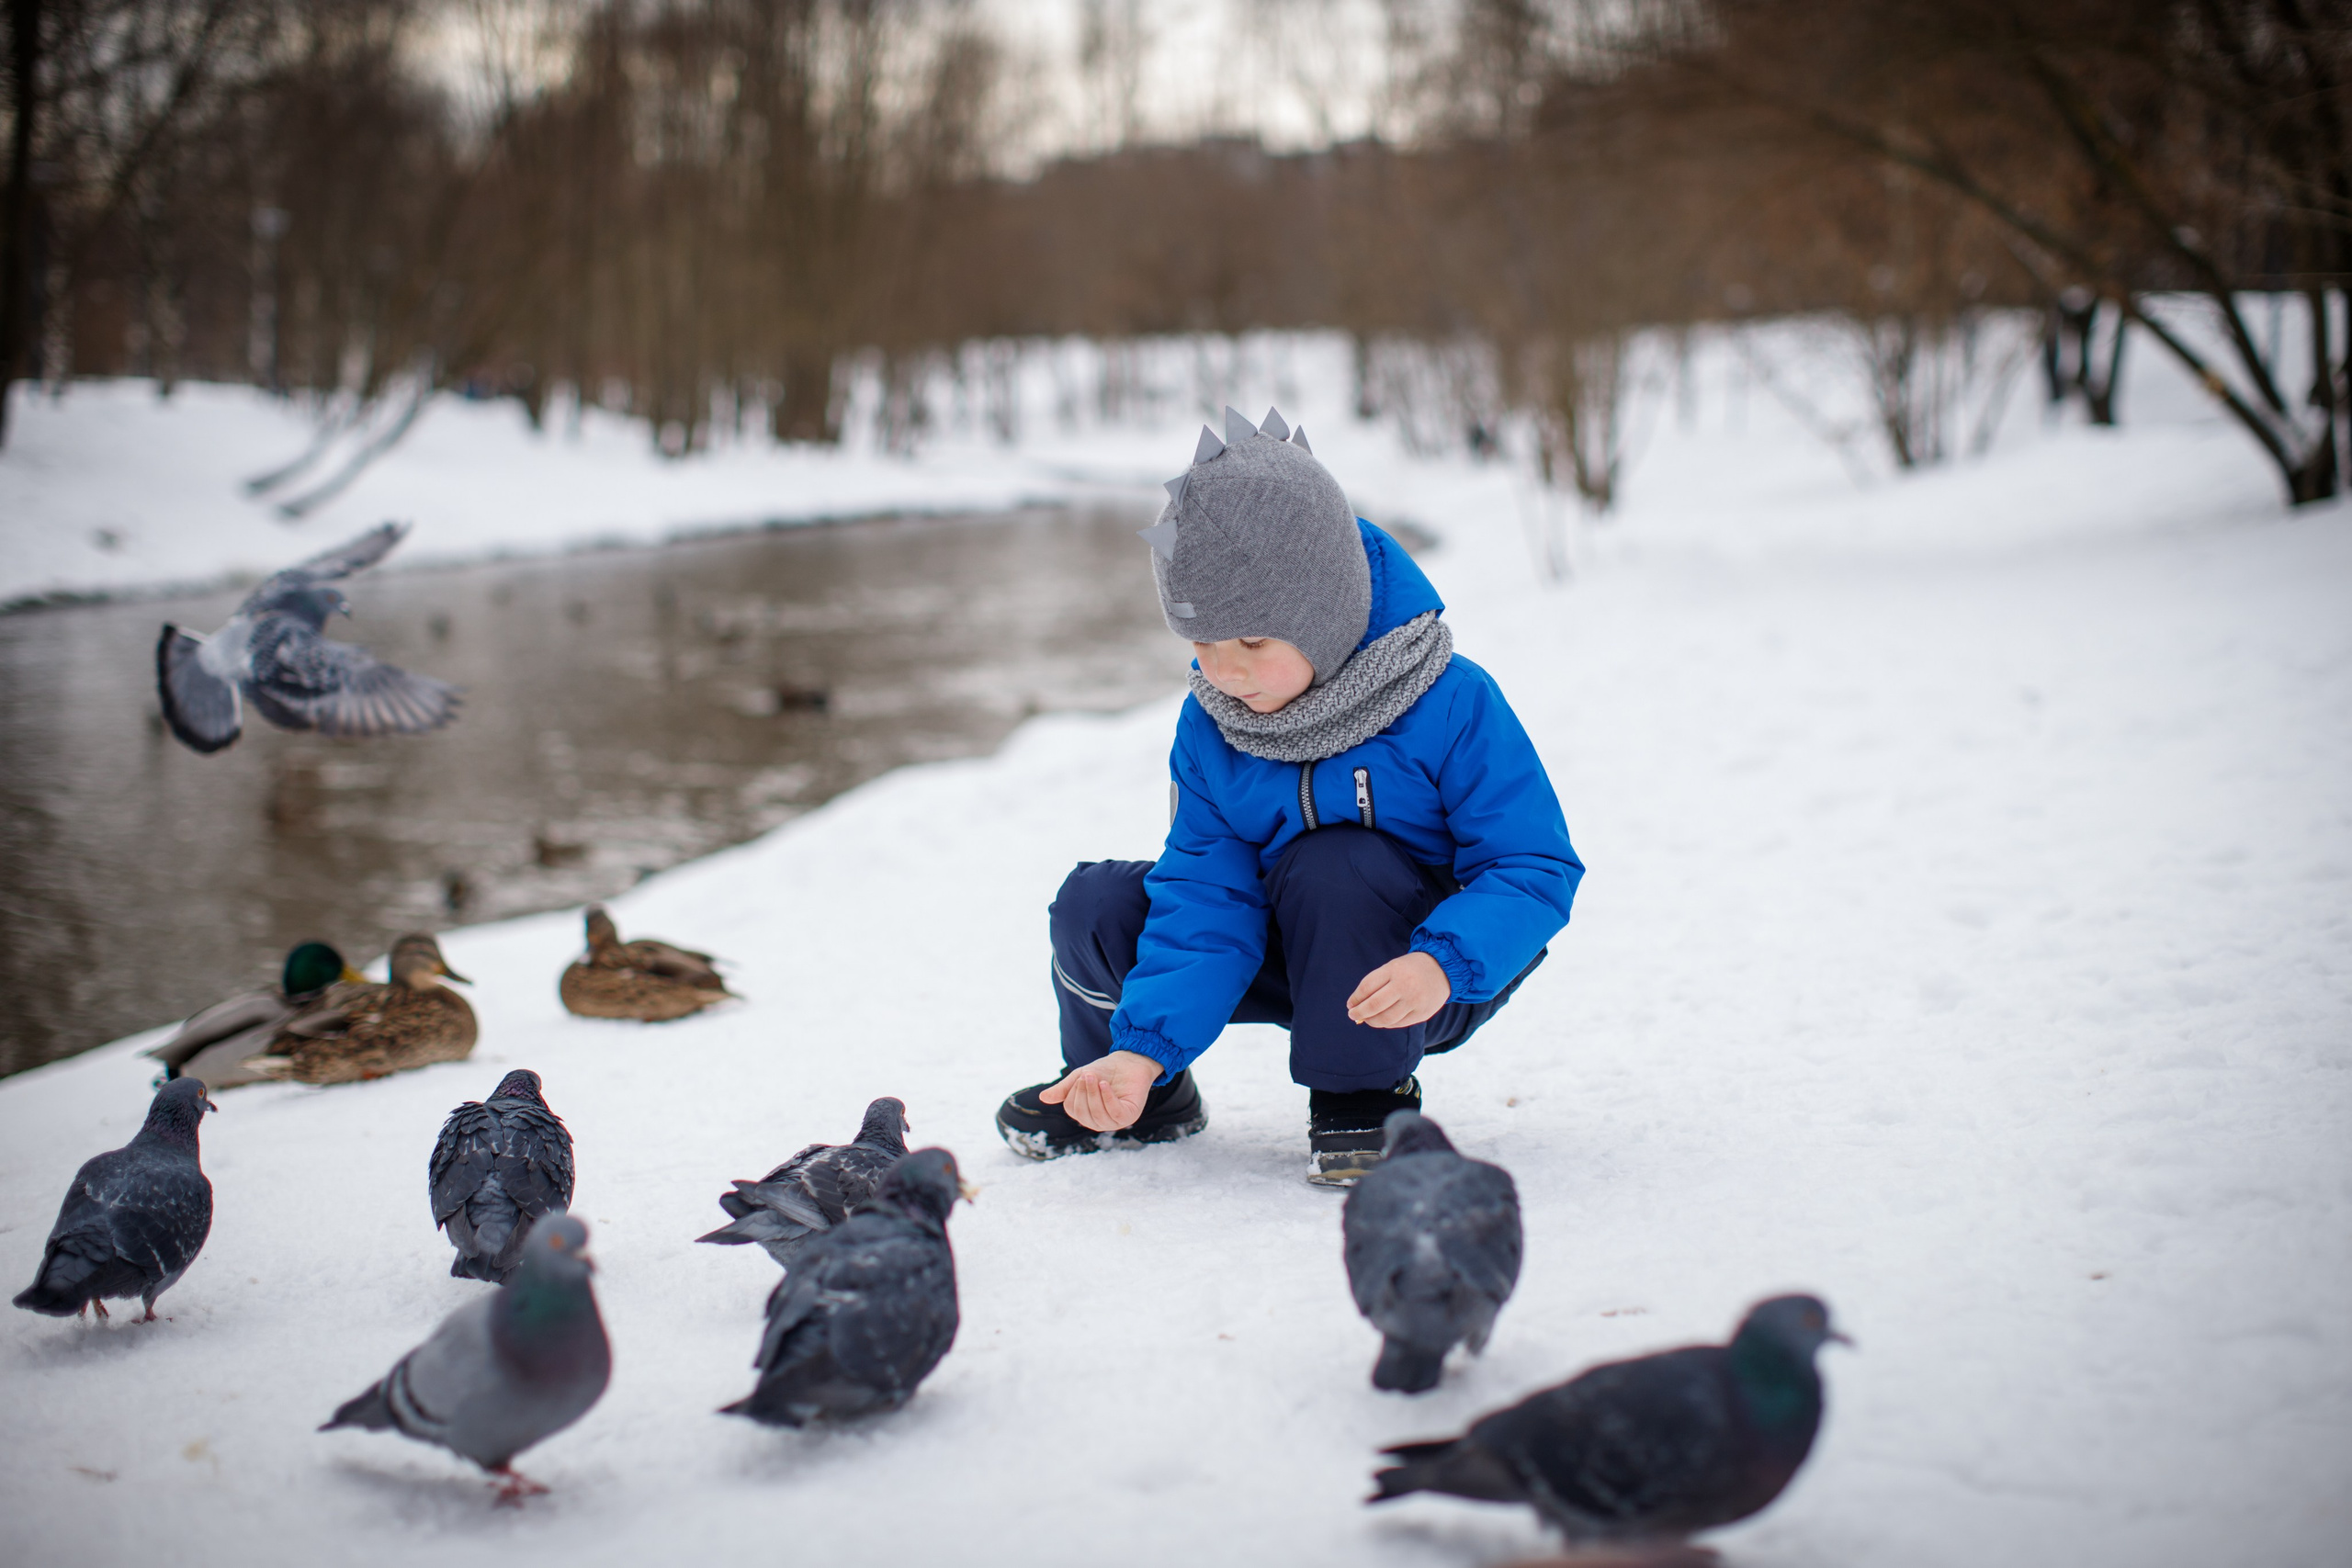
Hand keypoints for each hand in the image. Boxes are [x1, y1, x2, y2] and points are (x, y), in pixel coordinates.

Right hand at [1039, 1050, 1163, 1131]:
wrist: (1128, 1061)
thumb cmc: (1104, 1071)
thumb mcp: (1079, 1078)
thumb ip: (1063, 1089)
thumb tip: (1043, 1098)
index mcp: (1086, 1114)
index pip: (1072, 1109)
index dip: (1074, 1092)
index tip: (1080, 1076)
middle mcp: (1099, 1122)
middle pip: (1084, 1114)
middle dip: (1083, 1092)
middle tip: (1088, 1074)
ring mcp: (1115, 1121)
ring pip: (1099, 1115)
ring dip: (1094, 1094)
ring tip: (1095, 1077)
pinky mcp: (1130, 1115)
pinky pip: (1115, 1114)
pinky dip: (1108, 1098)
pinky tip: (1104, 1085)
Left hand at [1347, 952, 1451, 1029]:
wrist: (1443, 969)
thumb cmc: (1411, 969)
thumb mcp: (1393, 967)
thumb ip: (1375, 984)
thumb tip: (1356, 1006)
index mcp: (1394, 970)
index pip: (1367, 987)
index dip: (1355, 999)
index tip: (1350, 1005)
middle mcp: (1404, 985)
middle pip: (1374, 1005)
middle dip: (1360, 1012)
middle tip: (1353, 1015)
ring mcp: (1415, 1001)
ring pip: (1386, 1018)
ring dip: (1372, 1021)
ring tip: (1367, 1019)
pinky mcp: (1422, 1013)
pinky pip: (1399, 1024)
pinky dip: (1387, 1024)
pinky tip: (1382, 1020)